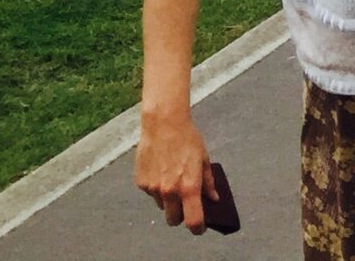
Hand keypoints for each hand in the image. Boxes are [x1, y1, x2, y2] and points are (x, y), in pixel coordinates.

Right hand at [135, 104, 213, 231]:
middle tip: (186, 204)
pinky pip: (150, 193)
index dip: (197, 227)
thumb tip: (213, 198)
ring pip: (162, 205)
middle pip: (173, 219)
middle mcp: (169, 191)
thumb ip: (208, 182)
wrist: (163, 125)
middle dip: (180, 216)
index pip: (193, 219)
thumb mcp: (204, 159)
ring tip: (173, 177)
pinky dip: (156, 187)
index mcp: (188, 187)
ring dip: (168, 199)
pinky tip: (161, 170)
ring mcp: (152, 188)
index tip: (200, 228)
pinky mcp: (141, 183)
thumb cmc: (188, 139)